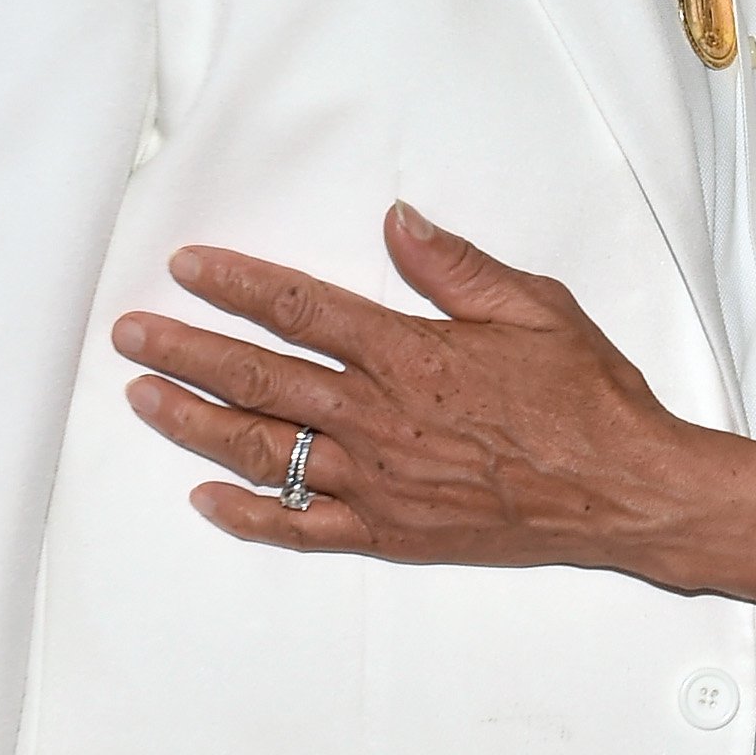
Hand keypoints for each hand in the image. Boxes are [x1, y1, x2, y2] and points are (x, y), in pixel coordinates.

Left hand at [112, 204, 724, 566]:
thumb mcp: (534, 307)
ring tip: (144, 400)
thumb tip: (397, 221)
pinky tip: (207, 499)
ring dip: (196, 423)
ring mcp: (381, 483)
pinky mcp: (392, 533)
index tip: (190, 268)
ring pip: (265, 450)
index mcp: (413, 355)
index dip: (238, 285)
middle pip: (261, 378)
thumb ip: (456, 267)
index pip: (302, 310)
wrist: (624, 490)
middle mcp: (382, 418)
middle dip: (187, 352)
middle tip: (130, 334)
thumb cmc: (587, 396)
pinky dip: (250, 515)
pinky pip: (303, 528)